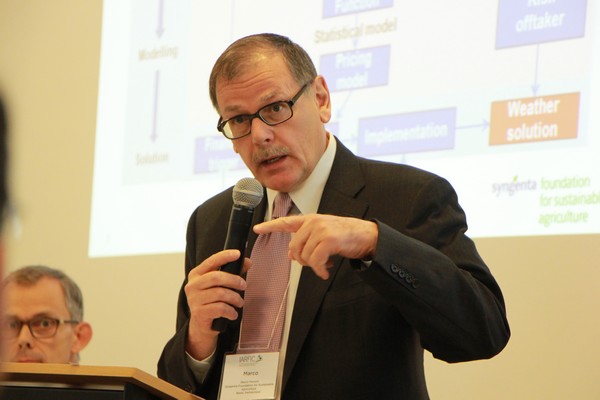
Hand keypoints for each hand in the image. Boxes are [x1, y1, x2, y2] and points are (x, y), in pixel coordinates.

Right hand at [185, 249, 248, 359]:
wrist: (201, 325)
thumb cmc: (212, 301)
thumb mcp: (220, 285)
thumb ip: (233, 272)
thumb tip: (248, 262)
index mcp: (196, 274)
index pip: (211, 261)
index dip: (225, 256)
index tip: (237, 254)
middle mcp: (192, 285)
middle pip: (216, 277)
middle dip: (234, 280)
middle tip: (244, 285)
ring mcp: (194, 299)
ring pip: (220, 294)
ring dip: (235, 298)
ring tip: (239, 302)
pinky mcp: (199, 313)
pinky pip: (220, 308)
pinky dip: (231, 311)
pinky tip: (233, 313)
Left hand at [254, 214, 377, 279]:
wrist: (367, 235)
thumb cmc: (346, 236)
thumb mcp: (324, 235)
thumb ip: (307, 241)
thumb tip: (291, 254)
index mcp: (310, 220)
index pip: (286, 222)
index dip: (270, 226)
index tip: (257, 229)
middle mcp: (313, 222)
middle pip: (294, 248)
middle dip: (302, 260)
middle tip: (316, 263)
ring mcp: (320, 230)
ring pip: (304, 256)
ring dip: (313, 266)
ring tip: (325, 265)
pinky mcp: (328, 240)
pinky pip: (315, 261)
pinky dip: (320, 270)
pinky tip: (326, 271)